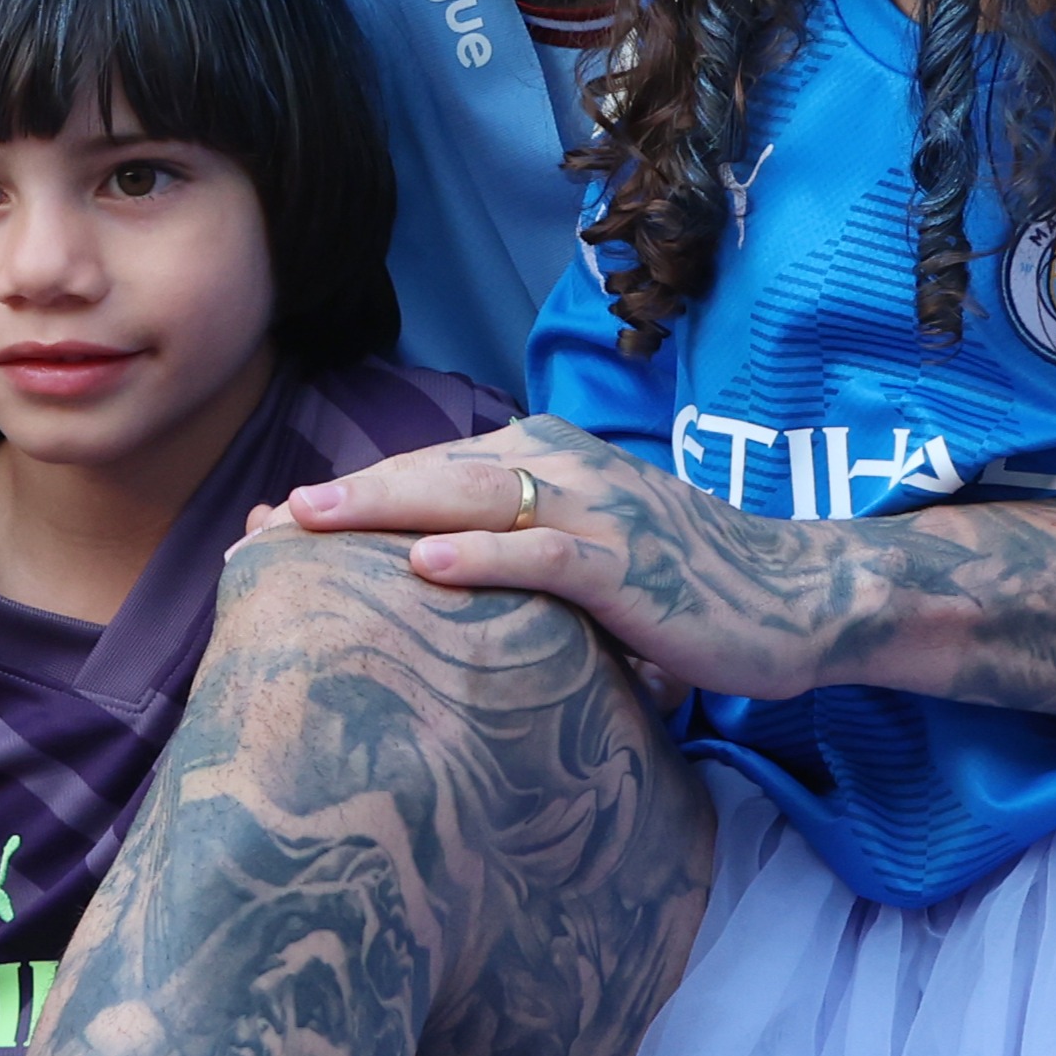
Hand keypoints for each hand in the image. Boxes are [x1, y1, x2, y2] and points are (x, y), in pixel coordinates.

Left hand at [283, 426, 838, 703]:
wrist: (797, 597)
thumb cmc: (680, 585)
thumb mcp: (582, 557)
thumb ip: (510, 556)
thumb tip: (421, 592)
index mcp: (544, 458)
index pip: (427, 472)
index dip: (350, 497)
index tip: (268, 528)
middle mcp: (562, 467)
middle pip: (430, 474)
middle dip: (343, 498)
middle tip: (259, 526)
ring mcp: (597, 510)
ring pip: (473, 497)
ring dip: (385, 508)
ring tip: (308, 522)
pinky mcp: (629, 564)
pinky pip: (545, 553)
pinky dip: (483, 555)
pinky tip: (424, 567)